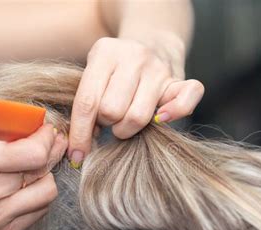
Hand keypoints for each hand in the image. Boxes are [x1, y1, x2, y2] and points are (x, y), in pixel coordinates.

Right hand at [0, 124, 66, 229]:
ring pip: (48, 192)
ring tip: (36, 170)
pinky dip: (37, 197)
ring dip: (46, 177)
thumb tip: (29, 127)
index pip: (33, 151)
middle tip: (52, 145)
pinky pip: (39, 212)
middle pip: (43, 169)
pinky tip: (26, 189)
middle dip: (52, 152)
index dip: (46, 138)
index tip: (47, 131)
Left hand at [68, 37, 203, 166]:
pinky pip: (183, 103)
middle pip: (112, 111)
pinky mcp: (179, 81)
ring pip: (138, 117)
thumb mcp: (94, 73)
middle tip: (108, 119)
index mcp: (105, 52)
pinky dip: (173, 114)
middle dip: (106, 123)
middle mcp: (133, 56)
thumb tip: (79, 146)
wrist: (152, 43)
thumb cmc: (115, 70)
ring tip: (124, 120)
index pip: (87, 102)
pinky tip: (159, 118)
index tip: (77, 156)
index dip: (80, 134)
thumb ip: (86, 102)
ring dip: (127, 128)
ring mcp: (158, 68)